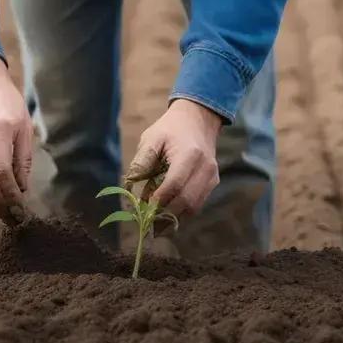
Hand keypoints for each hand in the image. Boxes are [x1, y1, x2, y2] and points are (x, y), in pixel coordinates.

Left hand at [125, 99, 222, 218]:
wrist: (198, 118)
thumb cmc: (170, 129)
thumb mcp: (151, 138)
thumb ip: (141, 162)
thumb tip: (129, 187)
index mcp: (189, 154)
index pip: (174, 184)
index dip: (159, 199)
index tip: (144, 209)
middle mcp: (205, 167)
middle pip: (186, 200)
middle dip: (166, 214)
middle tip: (148, 223)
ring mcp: (212, 175)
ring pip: (194, 207)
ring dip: (175, 217)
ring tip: (156, 223)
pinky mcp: (213, 181)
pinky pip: (198, 203)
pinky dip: (183, 212)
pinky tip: (168, 214)